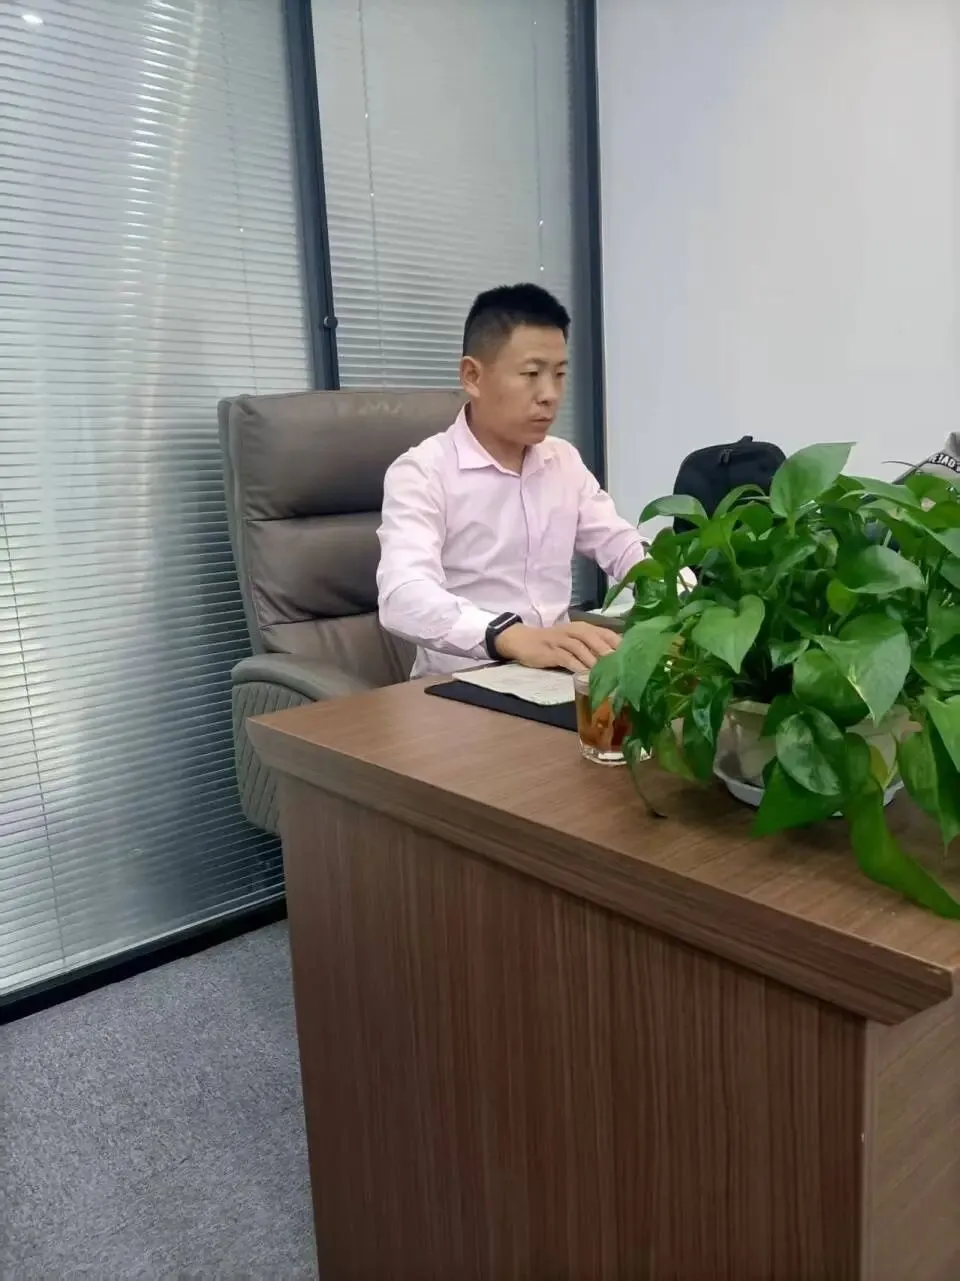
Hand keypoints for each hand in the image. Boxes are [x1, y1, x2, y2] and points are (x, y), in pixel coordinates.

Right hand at [494, 621, 619, 672]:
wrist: (524, 640)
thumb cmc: (555, 643)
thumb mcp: (575, 640)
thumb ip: (594, 647)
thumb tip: (617, 660)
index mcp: (584, 627)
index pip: (606, 633)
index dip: (619, 643)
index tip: (633, 655)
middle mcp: (574, 631)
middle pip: (594, 639)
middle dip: (608, 651)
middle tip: (622, 665)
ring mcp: (562, 641)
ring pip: (581, 648)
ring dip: (594, 660)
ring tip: (606, 672)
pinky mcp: (551, 652)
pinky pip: (566, 658)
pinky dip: (576, 666)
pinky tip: (584, 675)